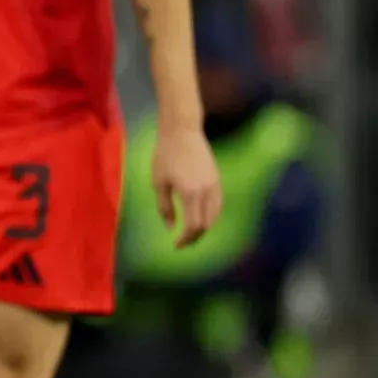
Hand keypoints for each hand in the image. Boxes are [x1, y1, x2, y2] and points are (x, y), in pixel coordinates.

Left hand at [152, 121, 224, 248]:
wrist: (182, 132)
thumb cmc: (165, 156)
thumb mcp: (158, 183)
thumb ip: (165, 207)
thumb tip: (171, 228)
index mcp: (190, 193)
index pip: (194, 226)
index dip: (186, 239)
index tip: (176, 245)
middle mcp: (207, 191)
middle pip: (207, 224)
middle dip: (195, 237)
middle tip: (182, 242)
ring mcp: (215, 185)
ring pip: (215, 216)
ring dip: (204, 227)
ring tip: (190, 233)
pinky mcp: (217, 180)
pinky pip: (218, 204)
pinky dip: (210, 216)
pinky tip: (200, 218)